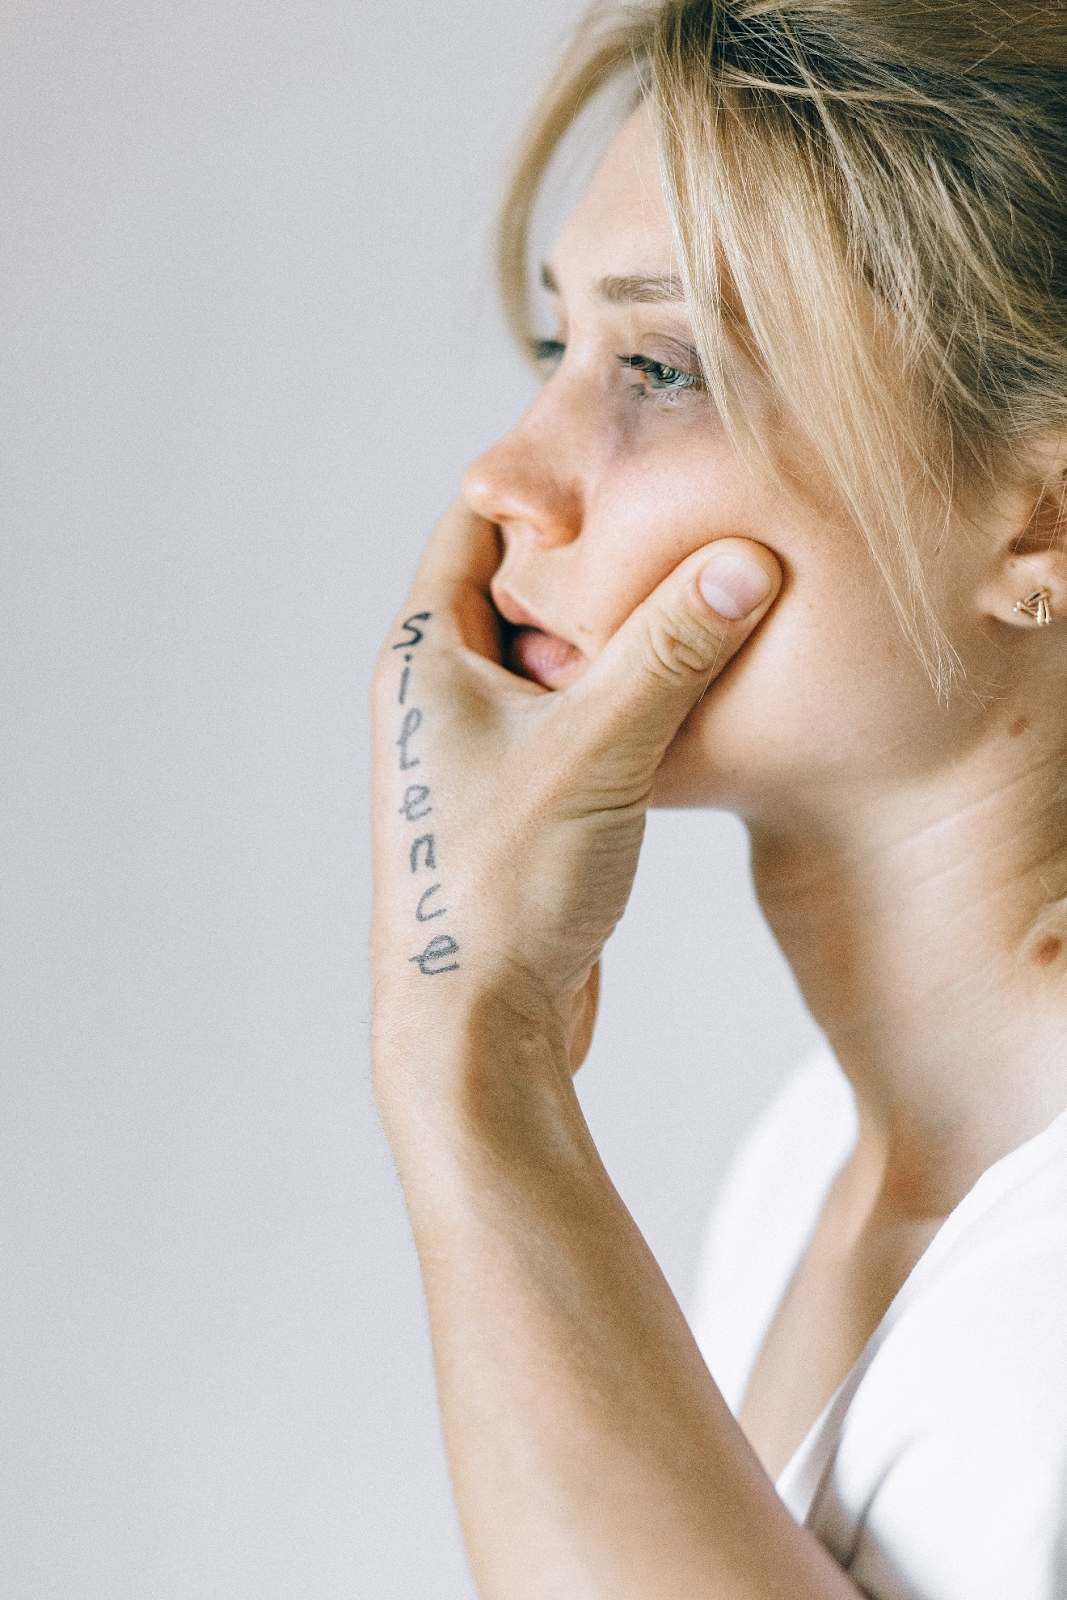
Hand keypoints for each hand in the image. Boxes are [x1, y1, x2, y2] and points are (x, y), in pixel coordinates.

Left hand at [370, 502, 780, 1100]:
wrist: (475, 1028)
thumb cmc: (503, 887)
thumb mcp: (596, 750)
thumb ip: (670, 650)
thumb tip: (745, 561)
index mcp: (422, 657)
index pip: (477, 524)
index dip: (549, 482)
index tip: (627, 448)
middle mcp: (435, 694)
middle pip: (520, 585)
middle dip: (600, 554)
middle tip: (687, 514)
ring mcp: (473, 749)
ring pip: (553, 656)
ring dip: (617, 631)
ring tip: (702, 591)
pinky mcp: (514, 799)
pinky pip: (569, 716)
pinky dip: (619, 694)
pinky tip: (683, 690)